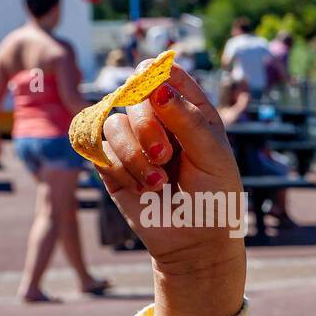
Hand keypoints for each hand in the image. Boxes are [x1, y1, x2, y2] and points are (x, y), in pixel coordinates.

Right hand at [96, 62, 243, 269]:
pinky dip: (122, 171)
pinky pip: (100, 151)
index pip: (167, 75)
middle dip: (146, 126)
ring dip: (134, 154)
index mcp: (189, 112)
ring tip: (158, 181)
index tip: (157, 86)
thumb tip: (157, 87)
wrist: (197, 241)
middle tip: (165, 156)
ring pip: (113, 123)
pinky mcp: (113, 165)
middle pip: (133, 95)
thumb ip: (190, 120)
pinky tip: (144, 190)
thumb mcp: (213, 156)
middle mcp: (159, 121)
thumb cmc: (215, 197)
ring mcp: (133, 142)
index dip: (158, 75)